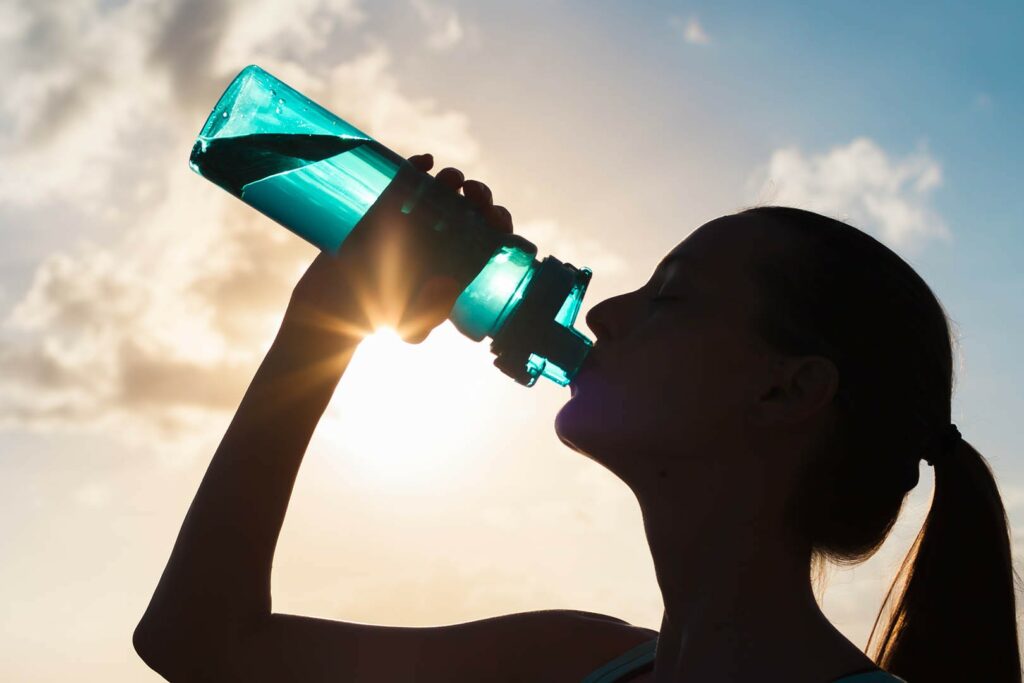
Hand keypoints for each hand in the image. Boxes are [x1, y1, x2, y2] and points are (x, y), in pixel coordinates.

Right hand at [286, 153, 514, 344]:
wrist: (335, 304)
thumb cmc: (379, 317)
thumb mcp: (410, 324)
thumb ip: (430, 314)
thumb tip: (449, 287)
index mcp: (455, 262)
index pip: (489, 237)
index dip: (498, 224)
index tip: (493, 218)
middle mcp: (440, 239)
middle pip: (471, 209)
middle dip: (480, 197)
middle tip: (474, 196)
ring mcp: (414, 220)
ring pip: (443, 191)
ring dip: (453, 179)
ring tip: (452, 179)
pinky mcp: (387, 207)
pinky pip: (406, 180)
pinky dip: (417, 166)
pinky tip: (425, 161)